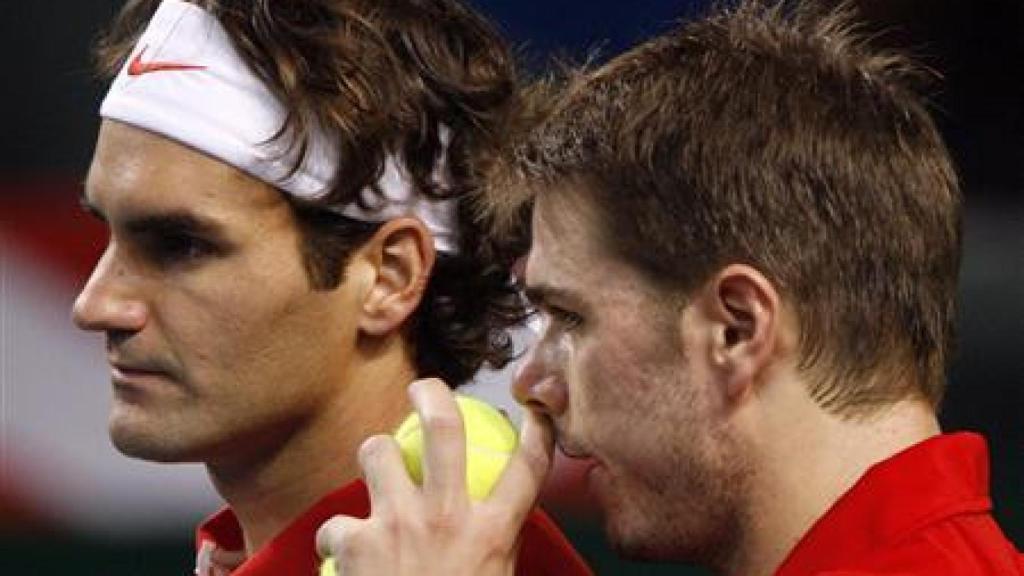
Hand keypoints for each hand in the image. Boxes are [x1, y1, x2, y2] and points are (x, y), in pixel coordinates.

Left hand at [315, 378, 554, 575]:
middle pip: (444, 430)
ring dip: (373, 455)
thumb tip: (497, 532)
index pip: (527, 468)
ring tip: (375, 467)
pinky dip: (335, 535)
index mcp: (493, 533)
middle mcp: (449, 516)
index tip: (535, 410)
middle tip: (422, 388)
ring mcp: (401, 524)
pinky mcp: (357, 544)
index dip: (537, 431)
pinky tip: (340, 552)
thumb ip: (495, 552)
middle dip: (431, 395)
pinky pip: (336, 521)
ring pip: (377, 452)